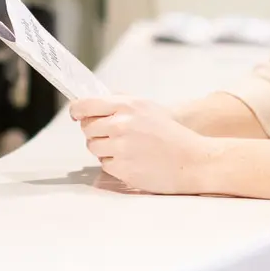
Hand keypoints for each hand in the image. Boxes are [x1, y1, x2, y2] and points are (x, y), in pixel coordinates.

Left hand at [69, 95, 215, 194]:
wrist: (193, 160)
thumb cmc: (171, 134)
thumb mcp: (148, 108)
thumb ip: (120, 103)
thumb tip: (92, 102)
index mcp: (127, 106)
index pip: (85, 105)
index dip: (76, 110)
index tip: (76, 115)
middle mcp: (121, 125)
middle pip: (87, 128)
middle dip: (96, 132)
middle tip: (114, 136)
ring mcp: (120, 148)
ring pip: (93, 147)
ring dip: (104, 149)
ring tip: (127, 149)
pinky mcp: (122, 168)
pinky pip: (105, 164)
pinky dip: (115, 164)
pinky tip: (133, 161)